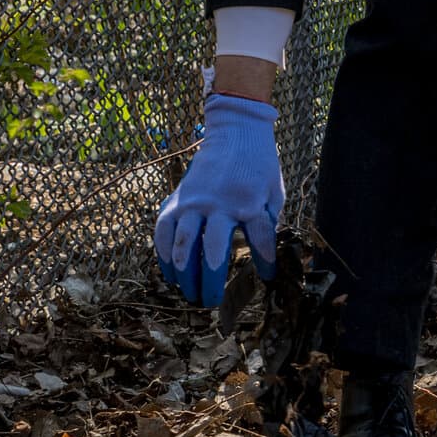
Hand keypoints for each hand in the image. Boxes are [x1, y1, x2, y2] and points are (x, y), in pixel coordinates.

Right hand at [154, 93, 283, 307]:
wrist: (236, 134)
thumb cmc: (260, 167)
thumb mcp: (274, 192)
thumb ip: (267, 222)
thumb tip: (265, 256)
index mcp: (247, 203)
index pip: (259, 241)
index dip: (264, 262)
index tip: (267, 277)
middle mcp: (217, 205)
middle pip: (211, 251)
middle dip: (210, 281)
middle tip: (209, 302)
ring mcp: (192, 202)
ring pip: (181, 246)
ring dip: (183, 274)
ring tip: (187, 293)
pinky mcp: (175, 200)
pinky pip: (162, 232)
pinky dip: (163, 254)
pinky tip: (169, 273)